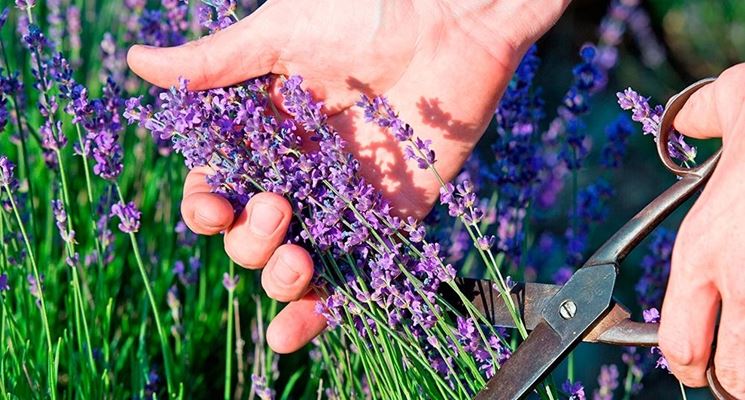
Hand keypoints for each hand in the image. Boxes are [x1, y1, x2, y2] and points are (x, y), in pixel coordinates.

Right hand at [127, 0, 568, 352]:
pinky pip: (358, 270)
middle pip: (255, 233)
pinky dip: (327, 307)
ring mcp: (347, 196)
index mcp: (268, 132)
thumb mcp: (280, 35)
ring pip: (298, 259)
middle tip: (275, 209)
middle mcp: (303, 169)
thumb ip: (216, 64)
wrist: (451, 15)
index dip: (209, 207)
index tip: (214, 208)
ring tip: (296, 259)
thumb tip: (136, 62)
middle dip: (251, 240)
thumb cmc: (363, 10)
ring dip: (283, 279)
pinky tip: (298, 329)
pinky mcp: (394, 213)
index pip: (222, 186)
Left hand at [660, 64, 744, 396]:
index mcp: (704, 247)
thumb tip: (689, 122)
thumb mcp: (732, 101)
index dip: (684, 363)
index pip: (677, 343)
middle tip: (736, 372)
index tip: (694, 364)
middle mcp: (742, 281)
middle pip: (732, 376)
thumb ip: (703, 121)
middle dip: (732, 380)